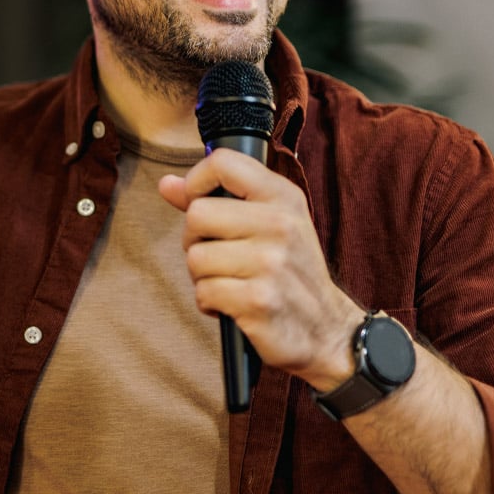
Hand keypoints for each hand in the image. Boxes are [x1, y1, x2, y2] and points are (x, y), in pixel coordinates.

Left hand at [159, 148, 363, 390]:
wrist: (326, 331)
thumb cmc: (288, 272)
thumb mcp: (266, 224)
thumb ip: (215, 200)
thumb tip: (167, 184)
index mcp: (283, 197)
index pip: (224, 162)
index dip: (197, 181)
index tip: (199, 203)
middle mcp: (280, 224)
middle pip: (197, 214)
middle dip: (196, 240)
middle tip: (219, 256)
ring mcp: (271, 263)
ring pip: (195, 257)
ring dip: (203, 277)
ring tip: (231, 282)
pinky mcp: (259, 300)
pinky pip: (203, 292)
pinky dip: (209, 303)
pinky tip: (233, 305)